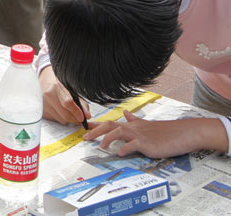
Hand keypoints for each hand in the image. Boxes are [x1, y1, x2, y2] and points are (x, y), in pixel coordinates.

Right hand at [40, 66, 90, 124]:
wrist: (44, 78)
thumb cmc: (60, 82)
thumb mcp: (72, 88)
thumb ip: (81, 102)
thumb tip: (87, 116)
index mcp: (56, 86)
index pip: (68, 103)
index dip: (76, 112)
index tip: (83, 117)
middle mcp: (48, 95)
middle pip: (65, 114)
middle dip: (75, 119)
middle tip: (79, 118)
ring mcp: (43, 103)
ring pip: (61, 119)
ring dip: (68, 119)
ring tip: (68, 110)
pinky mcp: (41, 110)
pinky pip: (55, 120)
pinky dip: (60, 117)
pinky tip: (59, 109)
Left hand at [84, 110, 228, 157]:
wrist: (184, 133)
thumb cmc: (167, 131)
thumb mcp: (148, 124)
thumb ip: (134, 120)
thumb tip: (125, 113)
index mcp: (132, 125)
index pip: (111, 123)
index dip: (96, 124)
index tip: (83, 126)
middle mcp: (134, 129)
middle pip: (110, 126)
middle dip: (95, 131)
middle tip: (84, 138)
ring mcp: (141, 136)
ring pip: (119, 133)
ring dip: (107, 139)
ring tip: (99, 147)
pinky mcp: (148, 144)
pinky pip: (134, 145)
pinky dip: (125, 149)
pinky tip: (119, 153)